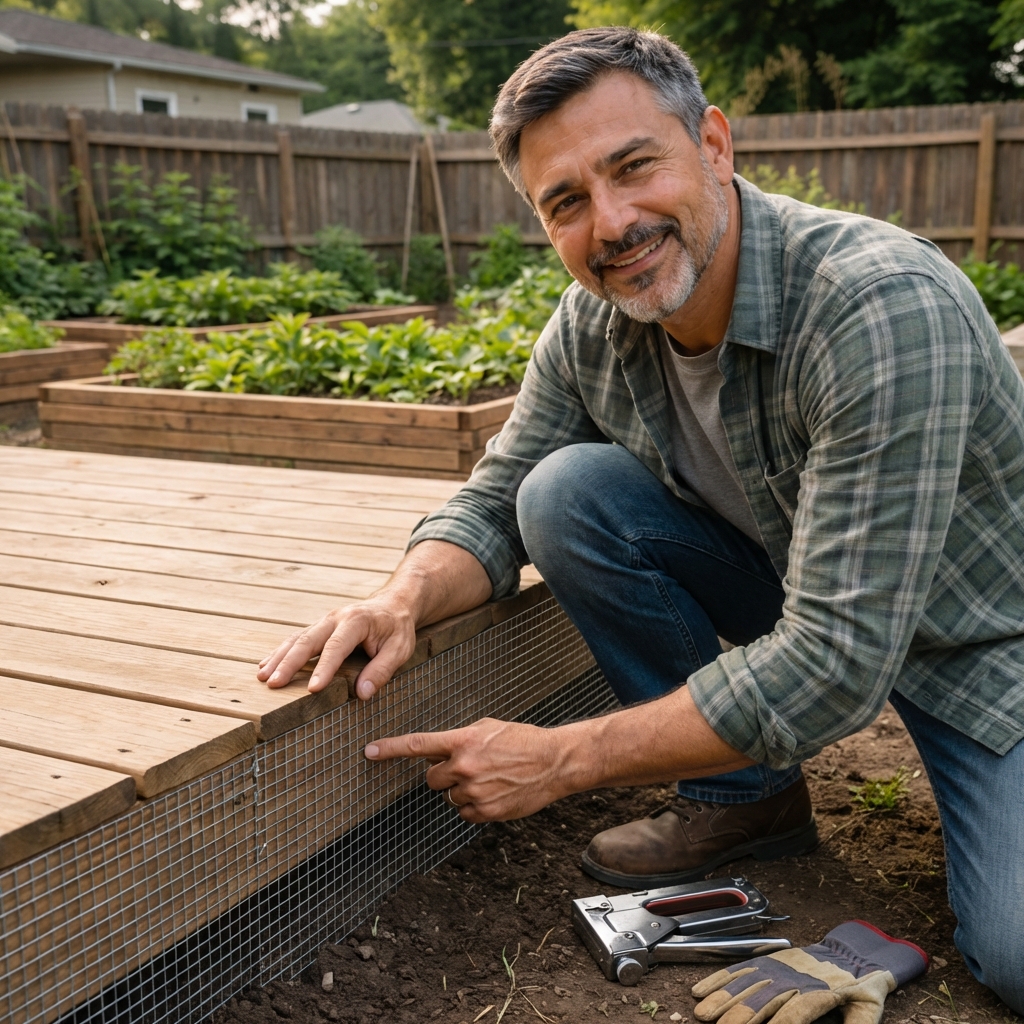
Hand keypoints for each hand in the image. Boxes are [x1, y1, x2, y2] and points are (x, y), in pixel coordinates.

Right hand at [257, 596, 417, 699]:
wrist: (393, 604)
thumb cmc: (397, 629)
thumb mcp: (400, 648)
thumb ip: (382, 670)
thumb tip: (362, 694)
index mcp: (357, 621)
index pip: (337, 647)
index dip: (324, 669)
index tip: (312, 689)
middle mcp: (336, 618)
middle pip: (307, 640)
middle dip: (289, 663)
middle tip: (273, 684)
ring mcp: (325, 621)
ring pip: (297, 638)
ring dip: (278, 657)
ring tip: (263, 677)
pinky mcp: (320, 627)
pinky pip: (296, 638)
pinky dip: (281, 652)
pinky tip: (266, 665)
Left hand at [364, 718, 577, 821]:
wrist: (553, 761)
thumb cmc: (522, 741)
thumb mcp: (488, 728)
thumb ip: (461, 739)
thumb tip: (440, 751)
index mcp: (463, 741)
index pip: (418, 745)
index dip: (390, 749)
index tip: (370, 751)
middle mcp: (465, 767)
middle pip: (432, 779)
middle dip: (443, 774)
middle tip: (468, 767)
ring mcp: (475, 791)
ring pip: (450, 797)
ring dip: (463, 790)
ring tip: (490, 778)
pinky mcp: (486, 811)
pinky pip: (465, 813)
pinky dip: (476, 805)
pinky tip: (495, 792)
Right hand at [692, 921, 927, 1023]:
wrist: (853, 952)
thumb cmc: (862, 987)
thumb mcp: (869, 1009)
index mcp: (818, 994)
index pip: (794, 1014)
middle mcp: (792, 979)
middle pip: (762, 999)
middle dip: (739, 1016)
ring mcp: (776, 968)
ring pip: (745, 984)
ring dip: (723, 999)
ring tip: (703, 1014)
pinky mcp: (767, 961)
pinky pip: (740, 969)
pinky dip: (719, 979)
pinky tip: (701, 990)